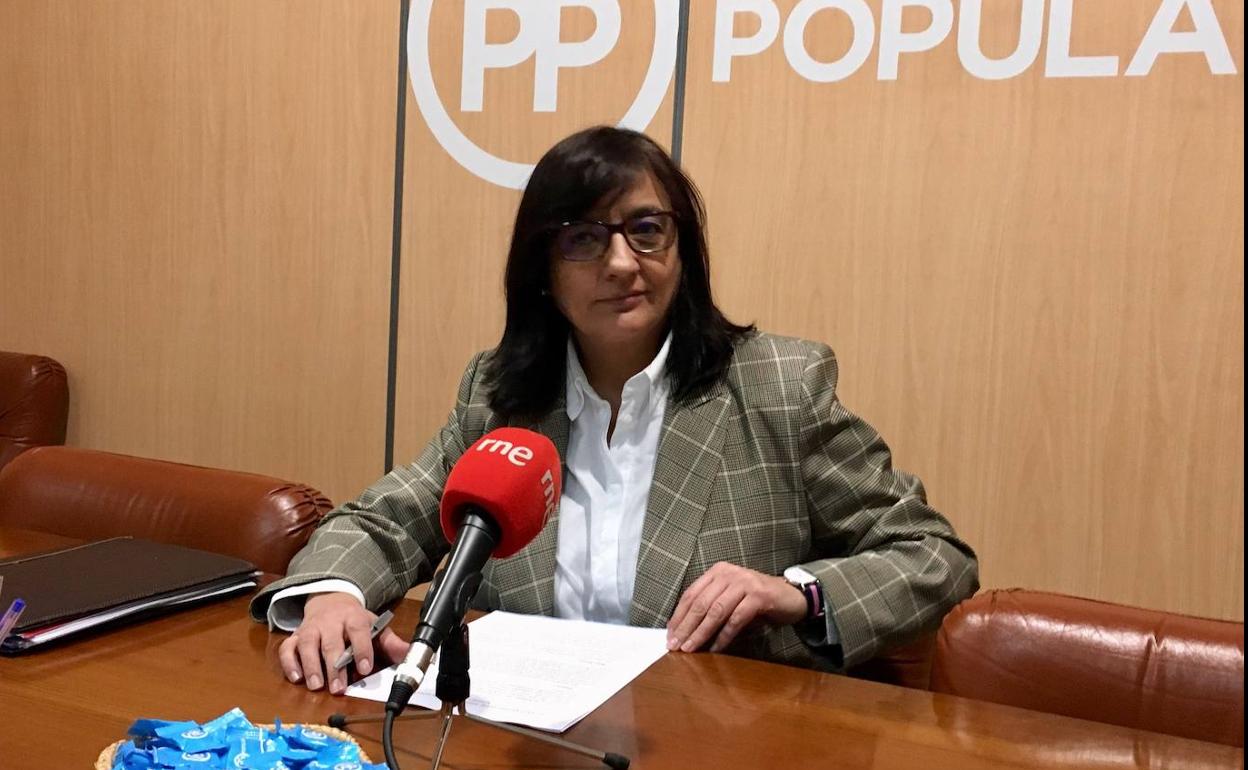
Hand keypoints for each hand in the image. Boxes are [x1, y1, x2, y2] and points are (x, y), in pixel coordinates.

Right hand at [277, 592, 409, 694]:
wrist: (330, 599)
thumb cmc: (355, 621)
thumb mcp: (375, 627)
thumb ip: (391, 643)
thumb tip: (411, 655)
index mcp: (354, 618)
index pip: (358, 630)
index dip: (362, 649)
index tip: (365, 669)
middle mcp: (330, 622)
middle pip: (331, 642)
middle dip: (335, 666)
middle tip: (338, 688)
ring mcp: (310, 629)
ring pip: (307, 645)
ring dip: (311, 666)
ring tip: (317, 686)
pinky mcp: (295, 636)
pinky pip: (287, 649)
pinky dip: (290, 663)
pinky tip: (296, 678)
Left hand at [666, 562, 806, 653]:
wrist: (792, 597)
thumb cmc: (757, 601)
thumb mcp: (730, 599)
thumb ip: (710, 608)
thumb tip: (685, 631)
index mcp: (717, 572)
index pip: (691, 594)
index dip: (678, 616)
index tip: (670, 635)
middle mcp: (729, 573)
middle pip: (700, 603)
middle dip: (686, 626)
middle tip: (675, 645)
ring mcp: (745, 583)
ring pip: (716, 611)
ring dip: (701, 632)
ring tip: (690, 649)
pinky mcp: (759, 596)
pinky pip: (736, 619)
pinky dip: (724, 636)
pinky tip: (715, 649)